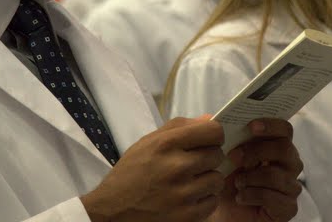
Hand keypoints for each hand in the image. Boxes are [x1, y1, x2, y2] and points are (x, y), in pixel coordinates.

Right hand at [81, 116, 225, 221]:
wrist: (114, 209)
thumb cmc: (131, 173)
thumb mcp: (147, 142)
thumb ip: (178, 127)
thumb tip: (208, 118)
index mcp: (166, 144)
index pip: (213, 131)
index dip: (213, 135)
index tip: (207, 141)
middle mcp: (177, 166)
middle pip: (217, 154)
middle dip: (208, 158)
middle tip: (193, 164)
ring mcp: (184, 193)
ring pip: (217, 179)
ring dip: (207, 180)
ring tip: (190, 182)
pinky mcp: (188, 215)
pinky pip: (213, 201)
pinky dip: (204, 200)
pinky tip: (188, 197)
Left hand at [213, 119, 302, 221]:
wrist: (224, 212)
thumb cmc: (227, 180)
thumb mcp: (221, 156)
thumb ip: (219, 136)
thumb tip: (209, 118)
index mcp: (276, 146)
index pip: (284, 130)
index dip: (271, 125)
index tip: (251, 126)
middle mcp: (289, 165)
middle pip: (285, 148)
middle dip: (257, 151)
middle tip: (234, 156)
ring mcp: (290, 186)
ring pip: (277, 175)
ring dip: (250, 177)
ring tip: (236, 182)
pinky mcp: (288, 208)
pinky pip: (274, 198)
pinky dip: (252, 196)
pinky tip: (240, 197)